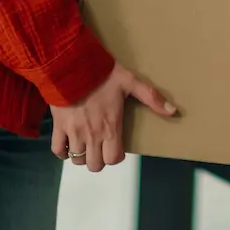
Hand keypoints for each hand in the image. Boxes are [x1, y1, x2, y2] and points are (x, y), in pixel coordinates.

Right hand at [49, 63, 174, 172]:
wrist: (71, 65)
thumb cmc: (102, 74)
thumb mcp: (130, 82)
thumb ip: (151, 97)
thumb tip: (173, 111)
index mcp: (111, 128)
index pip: (114, 159)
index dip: (116, 155)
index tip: (116, 145)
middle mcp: (92, 135)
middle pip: (94, 165)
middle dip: (99, 159)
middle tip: (101, 146)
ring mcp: (73, 133)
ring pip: (77, 160)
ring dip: (82, 154)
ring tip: (86, 142)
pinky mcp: (58, 127)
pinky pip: (57, 150)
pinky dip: (62, 151)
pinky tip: (69, 143)